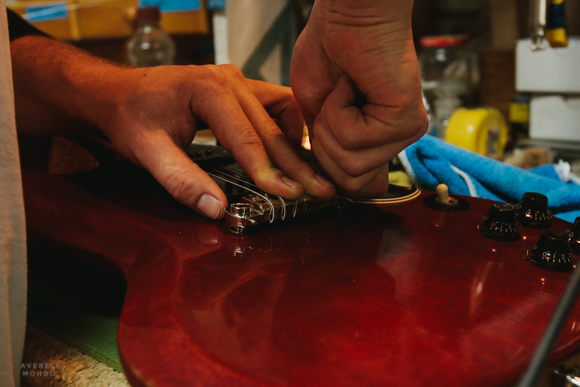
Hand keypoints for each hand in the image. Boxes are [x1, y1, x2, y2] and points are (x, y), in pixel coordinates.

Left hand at [97, 65, 336, 218]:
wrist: (118, 93)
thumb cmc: (130, 117)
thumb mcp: (147, 152)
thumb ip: (181, 181)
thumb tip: (216, 210)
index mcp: (208, 89)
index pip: (248, 138)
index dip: (270, 171)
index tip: (291, 195)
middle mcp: (229, 79)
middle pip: (272, 126)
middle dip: (296, 162)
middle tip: (321, 188)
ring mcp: (237, 81)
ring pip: (283, 110)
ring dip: (297, 142)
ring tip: (311, 171)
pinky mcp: (239, 88)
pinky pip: (275, 105)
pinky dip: (288, 128)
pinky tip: (291, 150)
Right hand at [290, 0, 427, 196]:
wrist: (346, 14)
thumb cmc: (330, 52)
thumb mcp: (318, 116)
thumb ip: (328, 152)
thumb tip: (342, 189)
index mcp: (377, 141)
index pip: (361, 188)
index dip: (330, 171)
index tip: (323, 135)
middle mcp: (396, 141)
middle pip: (349, 182)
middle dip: (324, 145)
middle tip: (334, 104)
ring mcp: (404, 132)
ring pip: (349, 165)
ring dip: (330, 124)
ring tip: (344, 91)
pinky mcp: (407, 120)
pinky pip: (355, 139)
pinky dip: (339, 109)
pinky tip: (352, 84)